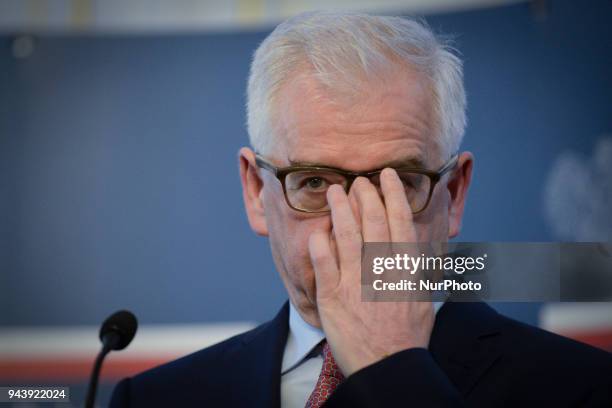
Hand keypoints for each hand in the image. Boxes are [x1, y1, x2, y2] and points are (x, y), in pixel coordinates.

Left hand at [308, 168, 434, 375]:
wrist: (387, 367)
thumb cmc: (406, 337)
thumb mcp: (423, 301)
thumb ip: (416, 271)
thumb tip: (414, 246)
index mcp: (406, 270)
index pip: (401, 223)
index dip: (394, 195)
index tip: (388, 176)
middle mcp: (382, 272)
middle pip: (374, 224)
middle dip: (366, 196)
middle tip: (359, 180)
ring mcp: (356, 284)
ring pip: (347, 238)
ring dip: (341, 211)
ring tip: (336, 192)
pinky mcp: (333, 298)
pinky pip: (324, 265)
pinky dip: (320, 245)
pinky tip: (318, 230)